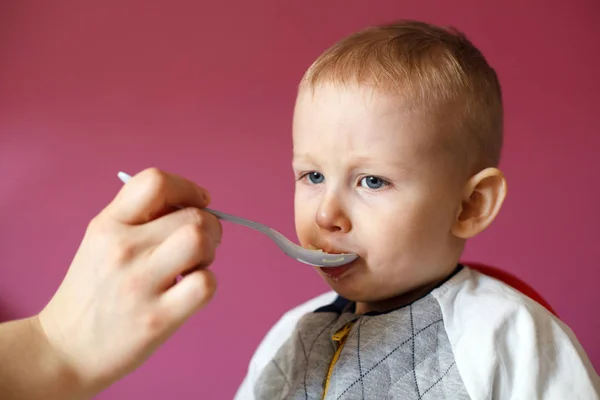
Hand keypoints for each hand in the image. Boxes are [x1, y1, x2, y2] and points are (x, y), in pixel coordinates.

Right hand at [37, 168, 221, 395]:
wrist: (65, 350)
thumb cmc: (93, 292)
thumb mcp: (102, 242)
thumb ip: (140, 219)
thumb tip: (194, 203)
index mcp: (108, 224)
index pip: (155, 181)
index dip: (188, 188)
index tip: (198, 202)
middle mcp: (122, 248)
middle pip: (192, 215)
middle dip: (209, 226)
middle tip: (199, 245)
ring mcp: (140, 283)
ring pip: (200, 241)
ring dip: (210, 251)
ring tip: (194, 265)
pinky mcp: (157, 318)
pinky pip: (205, 284)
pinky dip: (207, 283)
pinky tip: (188, 290)